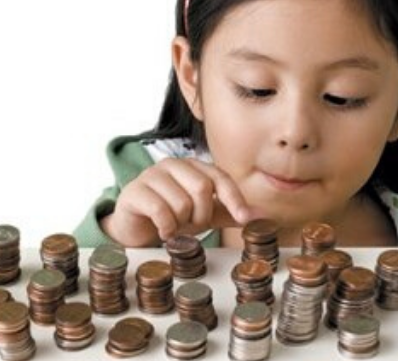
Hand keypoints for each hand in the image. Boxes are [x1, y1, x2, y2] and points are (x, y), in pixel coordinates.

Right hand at [101, 158, 253, 246]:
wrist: (136, 228)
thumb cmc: (171, 216)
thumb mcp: (204, 215)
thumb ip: (230, 213)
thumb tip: (263, 217)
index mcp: (193, 167)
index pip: (220, 177)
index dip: (234, 198)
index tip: (244, 218)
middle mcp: (173, 165)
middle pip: (202, 188)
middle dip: (201, 215)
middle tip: (192, 226)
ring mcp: (151, 175)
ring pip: (181, 202)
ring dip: (181, 223)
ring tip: (174, 227)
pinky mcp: (134, 191)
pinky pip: (159, 209)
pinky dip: (166, 227)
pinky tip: (163, 231)